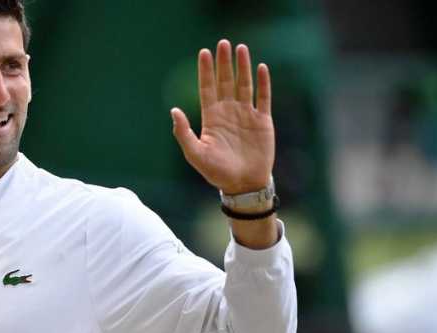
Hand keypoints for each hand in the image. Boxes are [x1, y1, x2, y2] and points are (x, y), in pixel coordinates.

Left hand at [171, 40, 273, 194]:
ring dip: (243, 67)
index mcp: (211, 118)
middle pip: (226, 81)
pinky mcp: (263, 121)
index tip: (203, 52)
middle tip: (223, 43)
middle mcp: (228, 112)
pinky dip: (263, 83)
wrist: (243, 185)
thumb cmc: (217, 172)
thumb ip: (183, 133)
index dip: (206, 70)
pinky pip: (263, 98)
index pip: (207, 88)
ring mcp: (246, 115)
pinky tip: (261, 68)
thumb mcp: (195, 154)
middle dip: (224, 62)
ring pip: (244, 85)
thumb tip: (173, 111)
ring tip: (241, 48)